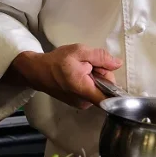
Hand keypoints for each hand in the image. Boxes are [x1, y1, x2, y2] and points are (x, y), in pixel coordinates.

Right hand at [8, 44, 122, 109]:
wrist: (38, 71)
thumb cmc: (57, 61)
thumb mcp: (79, 51)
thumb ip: (100, 57)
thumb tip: (117, 63)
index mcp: (85, 90)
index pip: (110, 99)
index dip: (117, 89)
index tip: (111, 76)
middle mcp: (85, 102)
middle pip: (106, 89)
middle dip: (102, 75)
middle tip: (90, 64)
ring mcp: (81, 104)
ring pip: (99, 90)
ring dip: (96, 78)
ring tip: (82, 69)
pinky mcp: (79, 103)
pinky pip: (92, 92)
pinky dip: (90, 83)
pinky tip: (79, 75)